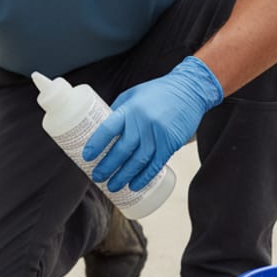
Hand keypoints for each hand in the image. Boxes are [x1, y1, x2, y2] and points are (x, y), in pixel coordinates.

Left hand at [82, 56, 222, 192]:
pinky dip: (144, 177)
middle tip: (97, 177)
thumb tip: (102, 130)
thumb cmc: (157, 92)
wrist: (189, 90)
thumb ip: (119, 111)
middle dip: (107, 167)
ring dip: (123, 176)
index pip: (108, 129)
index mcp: (130, 109)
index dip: (96, 144)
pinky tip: (134, 185)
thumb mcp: (133, 95)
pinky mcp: (170, 143)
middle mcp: (142, 122)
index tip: (86, 157)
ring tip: (112, 186)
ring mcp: (157, 134)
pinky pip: (155, 165)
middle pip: (121, 150)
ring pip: (137, 161)